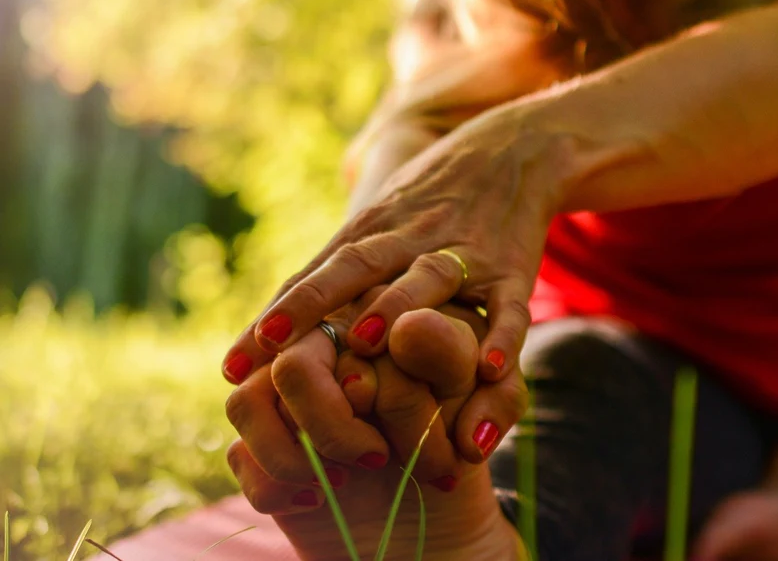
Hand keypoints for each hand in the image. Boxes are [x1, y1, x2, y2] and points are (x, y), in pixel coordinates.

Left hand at [222, 100, 567, 388]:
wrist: (516, 149)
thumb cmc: (433, 199)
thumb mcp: (380, 221)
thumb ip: (334, 274)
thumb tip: (270, 336)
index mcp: (372, 232)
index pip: (312, 277)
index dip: (272, 319)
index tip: (230, 367)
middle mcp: (410, 238)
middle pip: (353, 269)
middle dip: (309, 307)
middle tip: (269, 350)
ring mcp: (463, 252)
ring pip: (427, 279)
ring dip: (394, 307)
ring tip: (362, 342)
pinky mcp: (513, 269)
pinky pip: (509, 307)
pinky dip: (502, 336)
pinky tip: (490, 369)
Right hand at [227, 305, 528, 559]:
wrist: (444, 517)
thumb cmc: (470, 433)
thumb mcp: (485, 392)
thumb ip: (450, 354)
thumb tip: (406, 327)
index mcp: (371, 312)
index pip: (339, 325)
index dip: (361, 368)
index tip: (372, 408)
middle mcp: (319, 346)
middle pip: (291, 365)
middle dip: (330, 424)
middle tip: (376, 461)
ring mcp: (284, 395)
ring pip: (247, 401)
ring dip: (289, 454)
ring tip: (343, 480)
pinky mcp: (262, 444)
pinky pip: (239, 452)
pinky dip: (272, 483)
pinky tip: (315, 500)